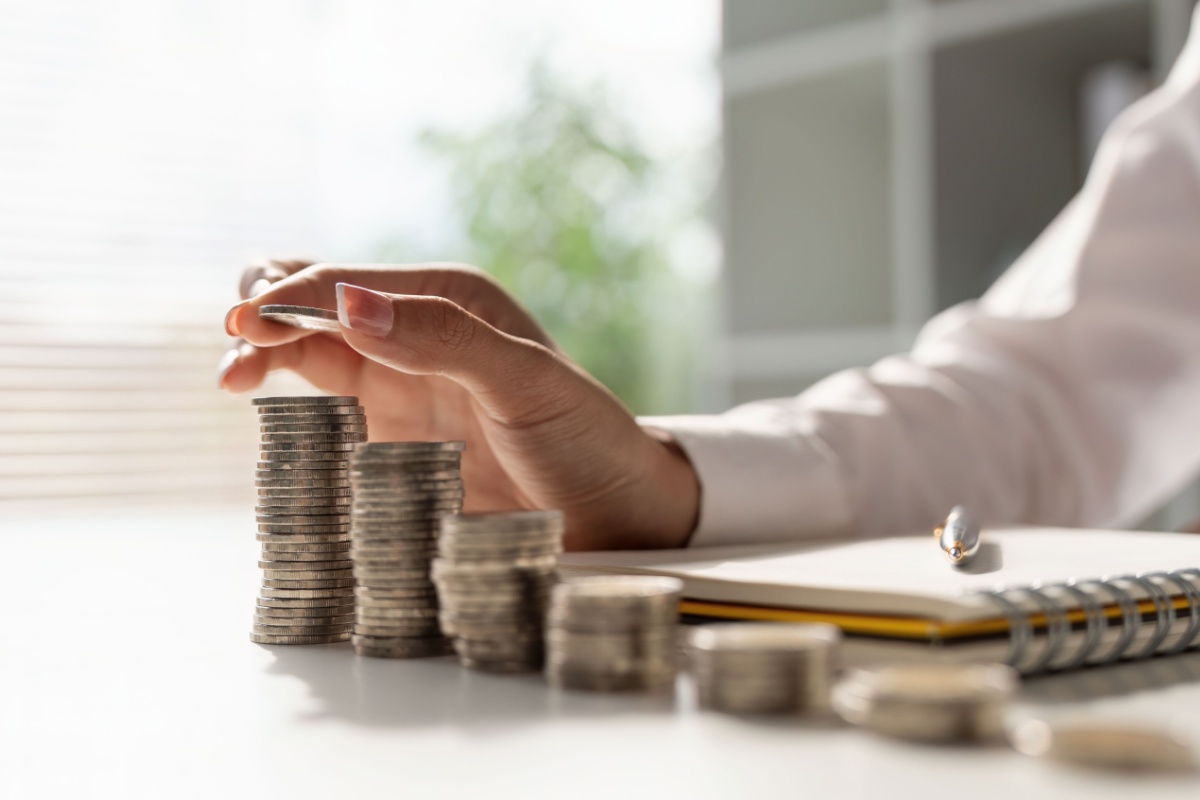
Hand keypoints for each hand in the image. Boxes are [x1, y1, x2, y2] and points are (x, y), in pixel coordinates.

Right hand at [219, 260, 699, 550]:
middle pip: (315, 306)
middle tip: (236, 349)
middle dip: (266, 313)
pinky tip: (259, 403)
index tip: (247, 322)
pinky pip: (320, 404)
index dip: (291, 296)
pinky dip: (283, 396)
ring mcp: (399, 383)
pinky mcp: (389, 434)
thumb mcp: (525, 382)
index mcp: (449, 300)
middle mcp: (416, 332)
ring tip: (232, 377)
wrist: (613, 511)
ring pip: (308, 349)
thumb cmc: (584, 439)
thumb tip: (350, 303)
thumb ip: (443, 339)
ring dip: (264, 353)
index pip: (347, 283)